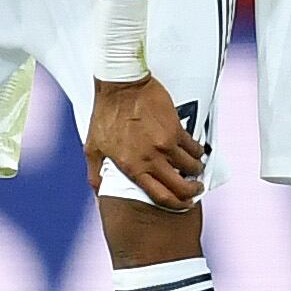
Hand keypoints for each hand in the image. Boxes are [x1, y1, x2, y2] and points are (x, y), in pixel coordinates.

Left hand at [87, 75, 205, 208]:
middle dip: (193, 191)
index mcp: (133, 168)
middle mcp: (152, 159)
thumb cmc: (105, 115)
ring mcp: (166, 144)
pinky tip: (194, 149)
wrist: (120, 85)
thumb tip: (99, 194)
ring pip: (192, 166)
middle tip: (195, 189)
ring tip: (194, 167)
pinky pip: (194, 146)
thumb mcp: (93, 147)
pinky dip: (197, 151)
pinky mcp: (176, 128)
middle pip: (182, 187)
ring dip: (196, 169)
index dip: (177, 205)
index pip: (161, 197)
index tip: (184, 204)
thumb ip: (96, 174)